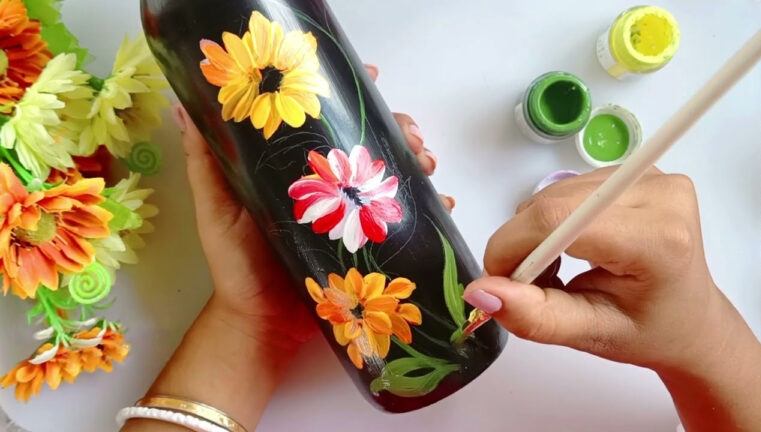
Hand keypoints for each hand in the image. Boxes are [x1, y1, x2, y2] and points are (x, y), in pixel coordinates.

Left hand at [172, 64, 451, 357]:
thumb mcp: (217, 207)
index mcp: (300, 171)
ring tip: (426, 164)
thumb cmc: (237, 265)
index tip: (370, 77)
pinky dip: (432, 207)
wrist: (263, 325)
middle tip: (410, 136)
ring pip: (398, 176)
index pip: (330, 122)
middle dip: (399, 129)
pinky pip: (410, 221)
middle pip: (374, 144)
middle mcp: (334, 188)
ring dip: (419, 161)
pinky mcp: (375, 247)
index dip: (352, 96)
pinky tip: (441, 202)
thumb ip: (206, 163)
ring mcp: (357, 217)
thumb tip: (185, 107)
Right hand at [463, 167, 760, 430]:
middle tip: (531, 284)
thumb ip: (534, 316)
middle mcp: (658, 193)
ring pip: (554, 193)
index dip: (513, 246)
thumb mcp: (590, 334)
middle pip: (551, 203)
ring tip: (557, 269)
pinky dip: (553, 219)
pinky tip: (571, 246)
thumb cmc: (647, 331)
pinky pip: (568, 188)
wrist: (689, 318)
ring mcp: (650, 175)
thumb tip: (480, 290)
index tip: (502, 279)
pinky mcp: (638, 169)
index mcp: (657, 240)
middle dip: (522, 244)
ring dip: (536, 232)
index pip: (558, 220)